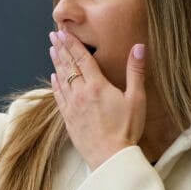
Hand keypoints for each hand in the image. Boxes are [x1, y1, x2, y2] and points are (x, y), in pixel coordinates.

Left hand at [49, 30, 146, 170]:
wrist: (110, 157)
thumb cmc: (126, 129)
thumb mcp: (136, 99)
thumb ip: (135, 71)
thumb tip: (139, 47)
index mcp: (97, 85)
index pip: (82, 58)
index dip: (72, 44)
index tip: (63, 32)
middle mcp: (81, 93)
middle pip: (68, 66)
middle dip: (61, 48)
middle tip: (53, 35)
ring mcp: (72, 106)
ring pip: (61, 79)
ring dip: (56, 63)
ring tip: (52, 50)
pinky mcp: (68, 119)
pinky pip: (59, 97)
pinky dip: (55, 85)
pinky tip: (53, 78)